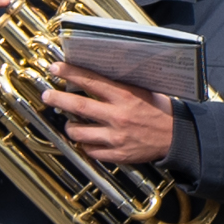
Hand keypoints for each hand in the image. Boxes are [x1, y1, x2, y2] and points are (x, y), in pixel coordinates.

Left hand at [43, 65, 176, 168]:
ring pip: (80, 133)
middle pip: (79, 106)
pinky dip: (85, 145)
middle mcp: (118, 116)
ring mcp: (116, 137)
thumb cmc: (159, 110)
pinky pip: (91, 151)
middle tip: (47, 96)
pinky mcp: (117, 154)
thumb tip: (96, 74)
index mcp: (125, 96)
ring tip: (68, 123)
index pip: (91, 81)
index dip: (70, 73)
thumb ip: (121, 85)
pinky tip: (87, 139)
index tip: (56, 69)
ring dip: (70, 127)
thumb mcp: (143, 90)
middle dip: (58, 99)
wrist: (176, 137)